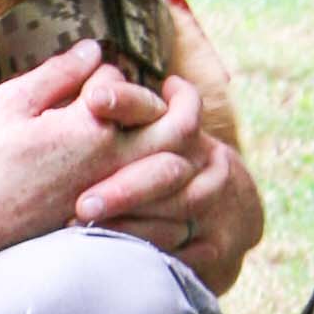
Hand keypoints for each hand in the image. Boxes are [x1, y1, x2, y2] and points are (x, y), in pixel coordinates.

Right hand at [0, 45, 160, 286]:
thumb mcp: (11, 104)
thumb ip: (58, 74)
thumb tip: (94, 48)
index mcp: (89, 127)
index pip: (120, 82)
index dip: (105, 73)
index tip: (88, 79)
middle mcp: (112, 161)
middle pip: (180, 125)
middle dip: (184, 101)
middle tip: (177, 89)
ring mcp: (117, 196)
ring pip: (180, 167)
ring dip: (182, 144)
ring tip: (170, 129)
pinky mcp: (115, 223)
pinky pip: (166, 205)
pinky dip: (171, 185)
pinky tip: (156, 171)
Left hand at [74, 77, 260, 296]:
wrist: (231, 213)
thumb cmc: (168, 162)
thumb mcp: (155, 127)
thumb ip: (124, 102)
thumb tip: (87, 56)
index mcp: (185, 129)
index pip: (160, 106)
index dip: (129, 101)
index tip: (94, 98)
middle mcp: (206, 163)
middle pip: (169, 171)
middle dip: (125, 187)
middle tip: (82, 203)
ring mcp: (216, 206)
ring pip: (176, 214)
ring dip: (129, 224)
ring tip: (84, 230)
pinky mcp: (218, 249)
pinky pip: (185, 254)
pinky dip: (149, 253)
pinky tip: (115, 258)